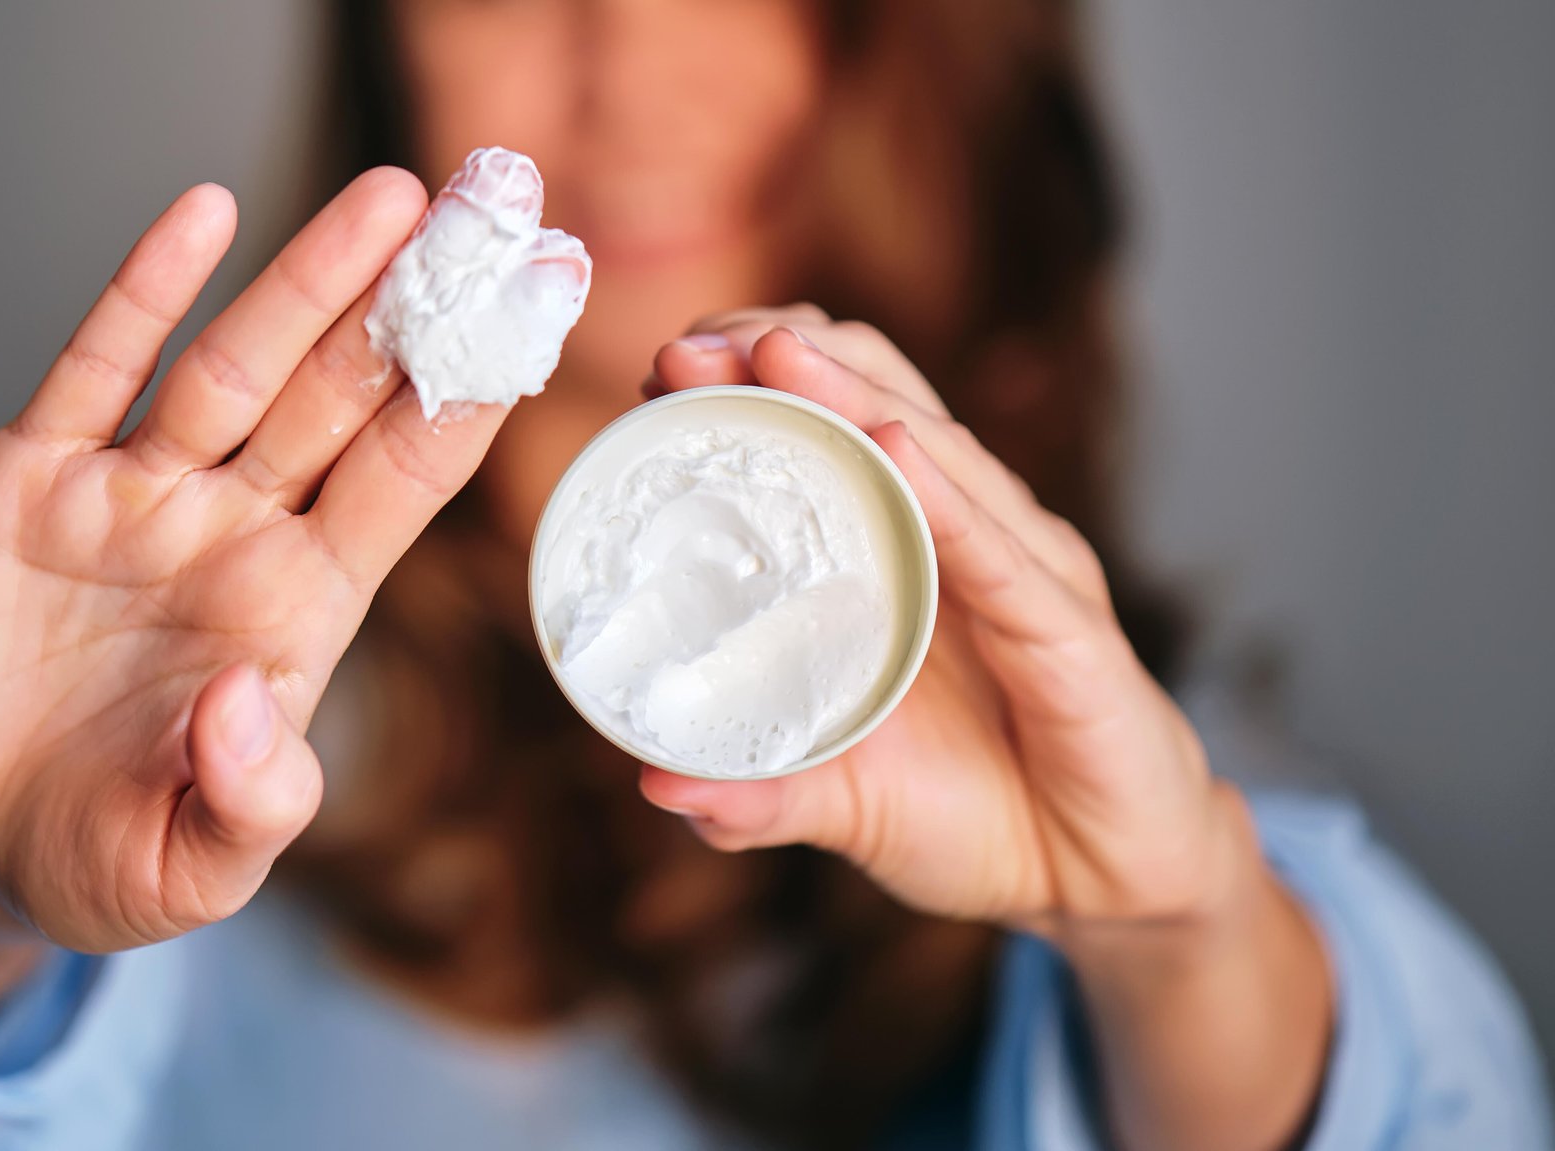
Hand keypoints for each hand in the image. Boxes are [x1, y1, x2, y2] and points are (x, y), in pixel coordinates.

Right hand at [0, 168, 511, 953]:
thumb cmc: (102, 856)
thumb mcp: (189, 868)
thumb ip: (248, 803)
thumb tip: (252, 702)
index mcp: (299, 608)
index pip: (403, 482)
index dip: (469, 396)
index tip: (541, 307)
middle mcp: (234, 530)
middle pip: (342, 399)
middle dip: (414, 306)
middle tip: (493, 207)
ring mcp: (136, 496)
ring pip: (238, 366)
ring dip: (310, 281)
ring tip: (390, 197)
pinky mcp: (31, 480)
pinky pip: (95, 368)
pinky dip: (144, 292)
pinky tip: (202, 215)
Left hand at [639, 308, 1330, 1150]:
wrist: (1107, 889)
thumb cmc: (978, 816)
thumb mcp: (844, 804)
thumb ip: (758, 795)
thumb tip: (656, 787)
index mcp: (907, 551)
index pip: (835, 423)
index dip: (754, 381)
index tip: (662, 372)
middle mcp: (968, 538)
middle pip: (880, 402)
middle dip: (780, 358)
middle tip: (684, 349)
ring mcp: (1027, 575)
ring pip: (940, 457)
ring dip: (850, 395)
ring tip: (773, 353)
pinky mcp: (1074, 636)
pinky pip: (1005, 558)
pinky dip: (948, 501)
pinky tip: (894, 448)